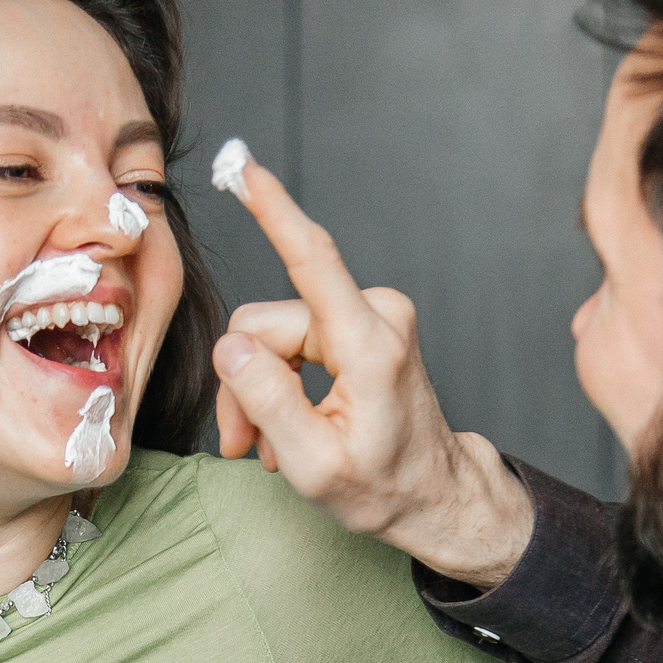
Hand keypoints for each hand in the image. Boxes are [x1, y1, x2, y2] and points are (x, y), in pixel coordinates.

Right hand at [209, 154, 535, 588]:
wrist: (432, 494)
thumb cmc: (382, 488)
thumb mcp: (313, 464)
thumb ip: (267, 401)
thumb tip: (230, 347)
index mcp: (370, 346)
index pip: (313, 261)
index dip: (274, 211)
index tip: (246, 168)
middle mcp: (376, 316)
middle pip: (265, 325)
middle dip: (246, 384)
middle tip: (248, 442)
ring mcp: (372, 316)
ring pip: (271, 336)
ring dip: (261, 392)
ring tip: (273, 444)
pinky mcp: (361, 323)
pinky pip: (291, 339)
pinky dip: (281, 385)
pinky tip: (291, 425)